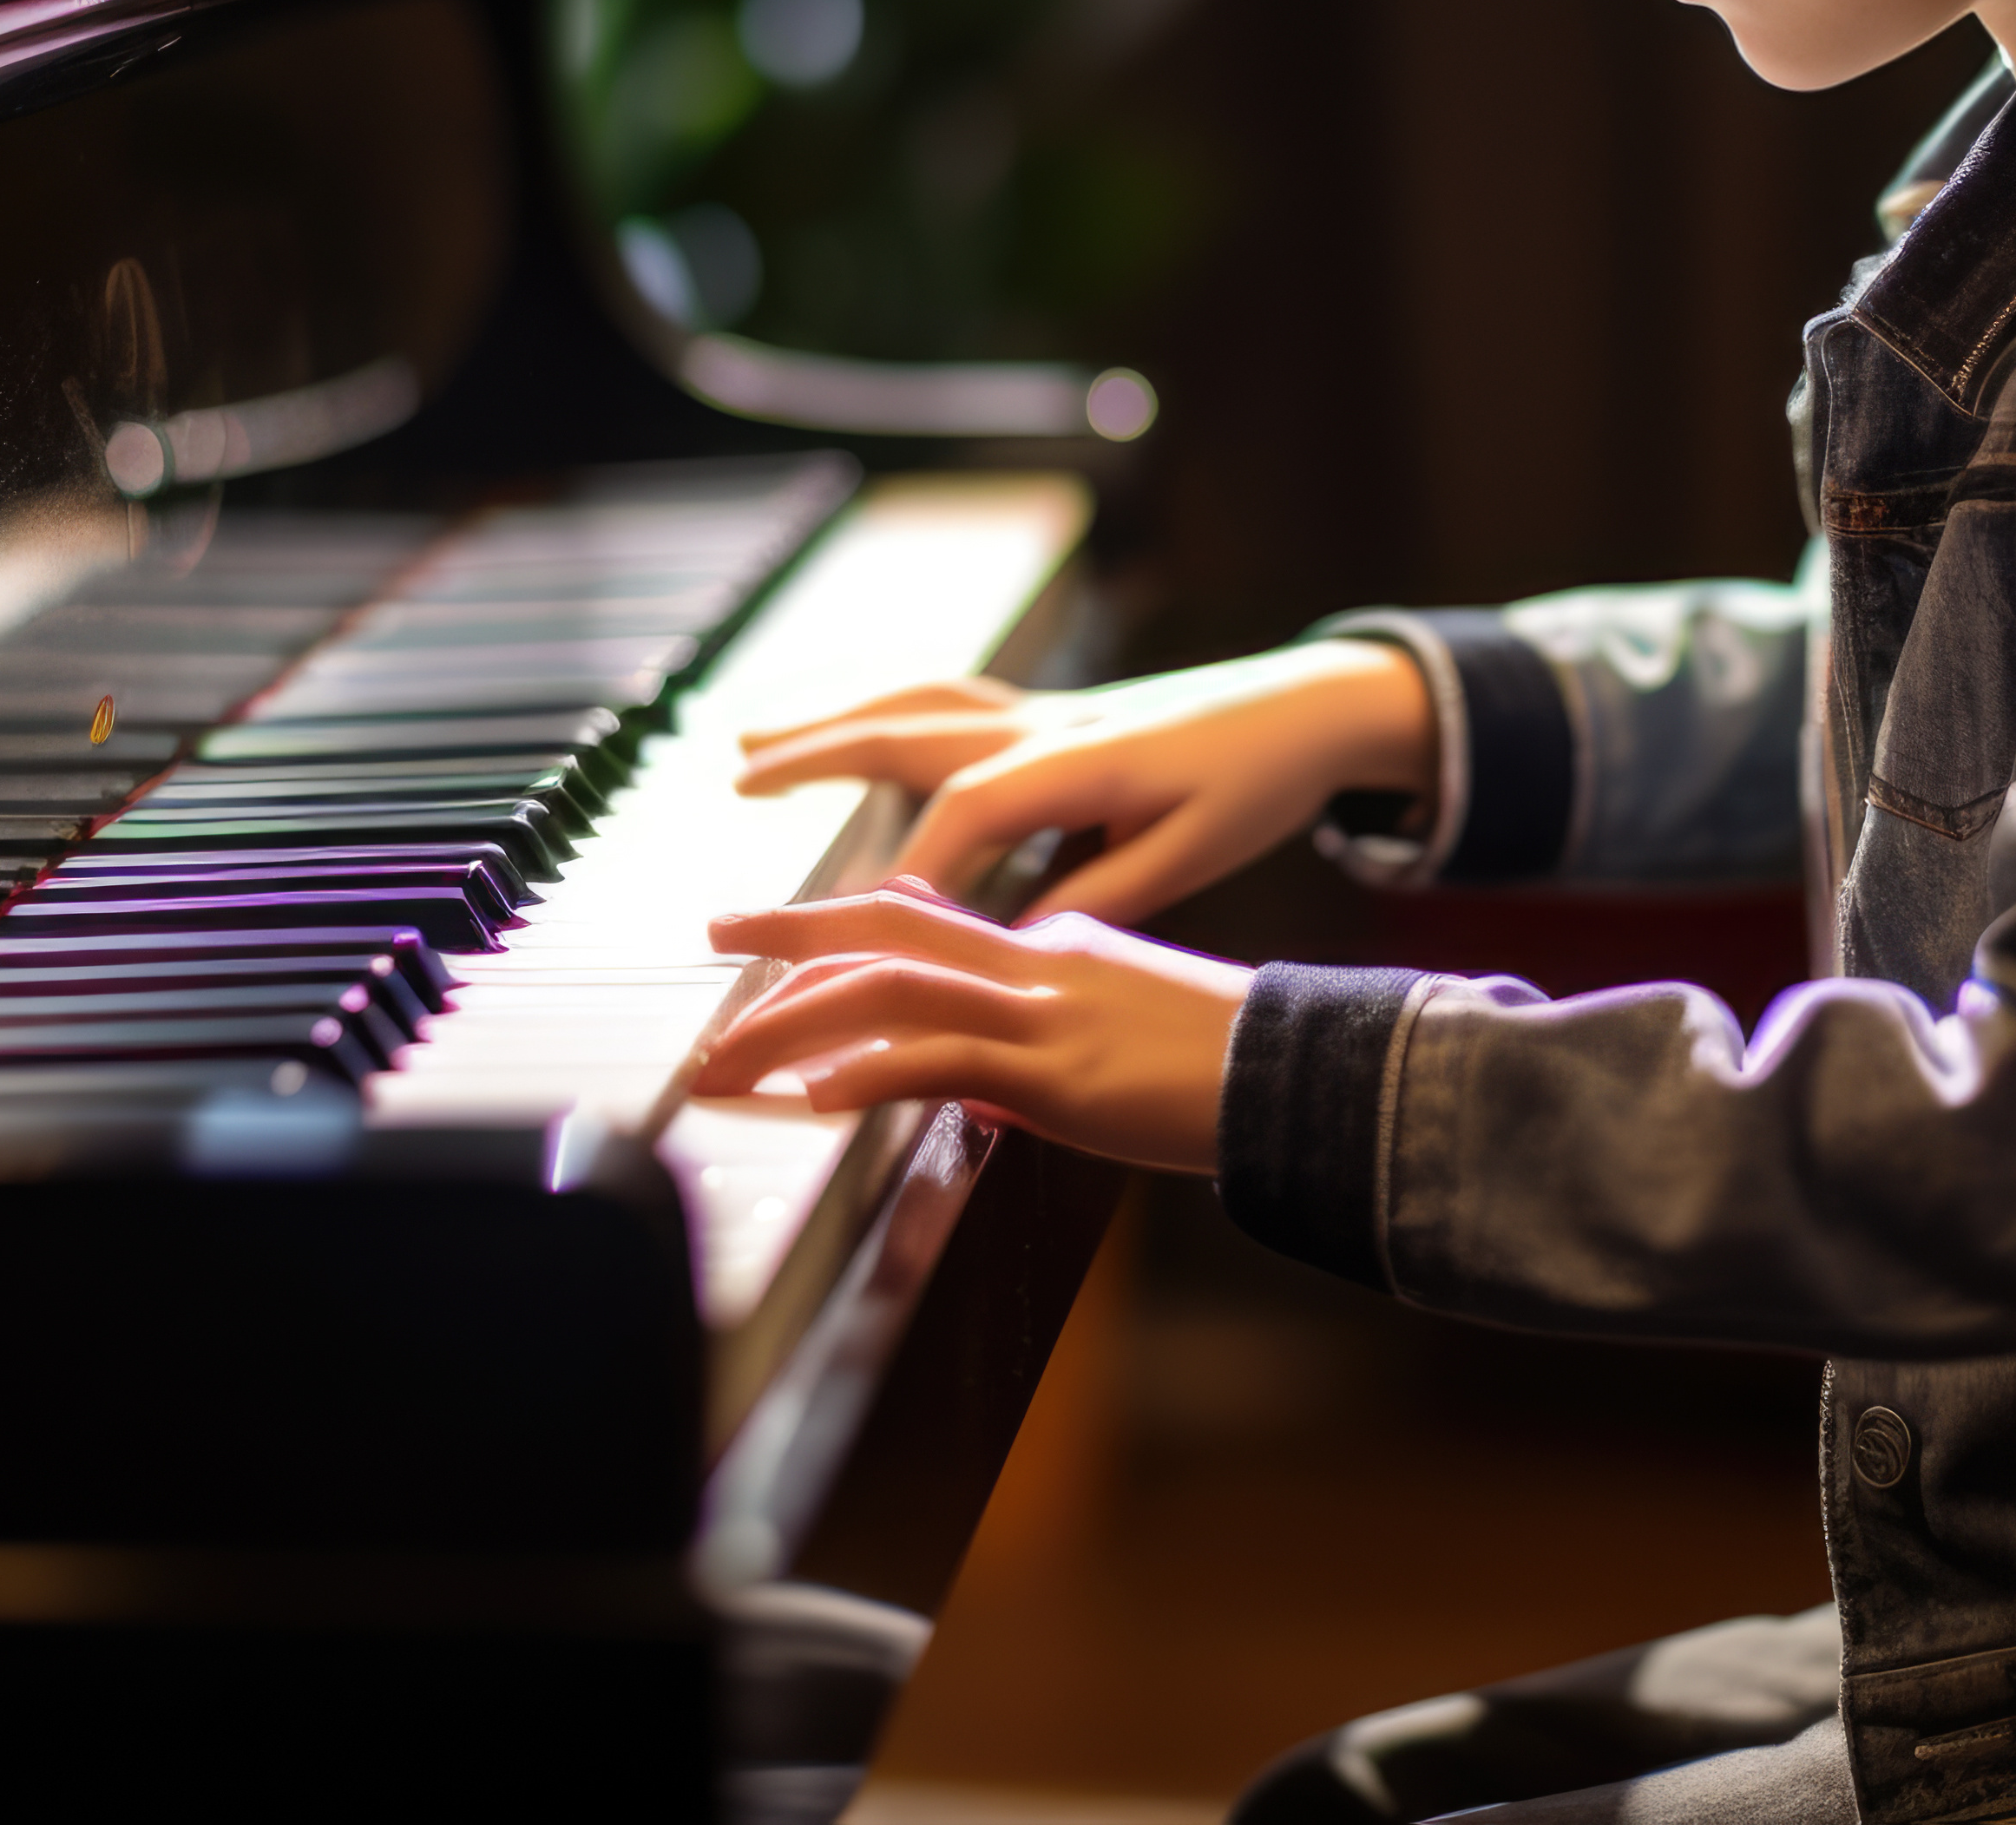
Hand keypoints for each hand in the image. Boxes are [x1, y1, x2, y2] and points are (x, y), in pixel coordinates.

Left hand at [698, 878, 1250, 1172]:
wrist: (1302, 1074)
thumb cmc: (1224, 1069)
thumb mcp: (1116, 1042)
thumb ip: (1034, 1059)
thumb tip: (972, 1093)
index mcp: (1053, 948)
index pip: (926, 915)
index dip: (840, 918)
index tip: (777, 932)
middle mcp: (1038, 963)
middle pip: (887, 924)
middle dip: (789, 931)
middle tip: (713, 940)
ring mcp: (1044, 1015)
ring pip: (890, 989)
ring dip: (793, 1020)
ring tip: (729, 1057)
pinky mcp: (1056, 1073)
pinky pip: (939, 1061)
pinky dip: (865, 1075)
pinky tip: (815, 1099)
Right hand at [729, 640, 1433, 924]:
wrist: (1310, 707)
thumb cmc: (1257, 784)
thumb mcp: (1192, 855)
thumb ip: (1101, 897)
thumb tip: (1019, 949)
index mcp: (1079, 759)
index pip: (967, 811)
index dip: (915, 870)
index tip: (865, 930)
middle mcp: (1045, 724)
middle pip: (910, 730)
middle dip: (818, 757)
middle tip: (735, 785)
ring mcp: (1043, 709)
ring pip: (915, 705)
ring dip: (831, 723)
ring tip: (752, 745)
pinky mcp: (1050, 711)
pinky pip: (944, 703)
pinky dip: (882, 712)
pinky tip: (847, 732)